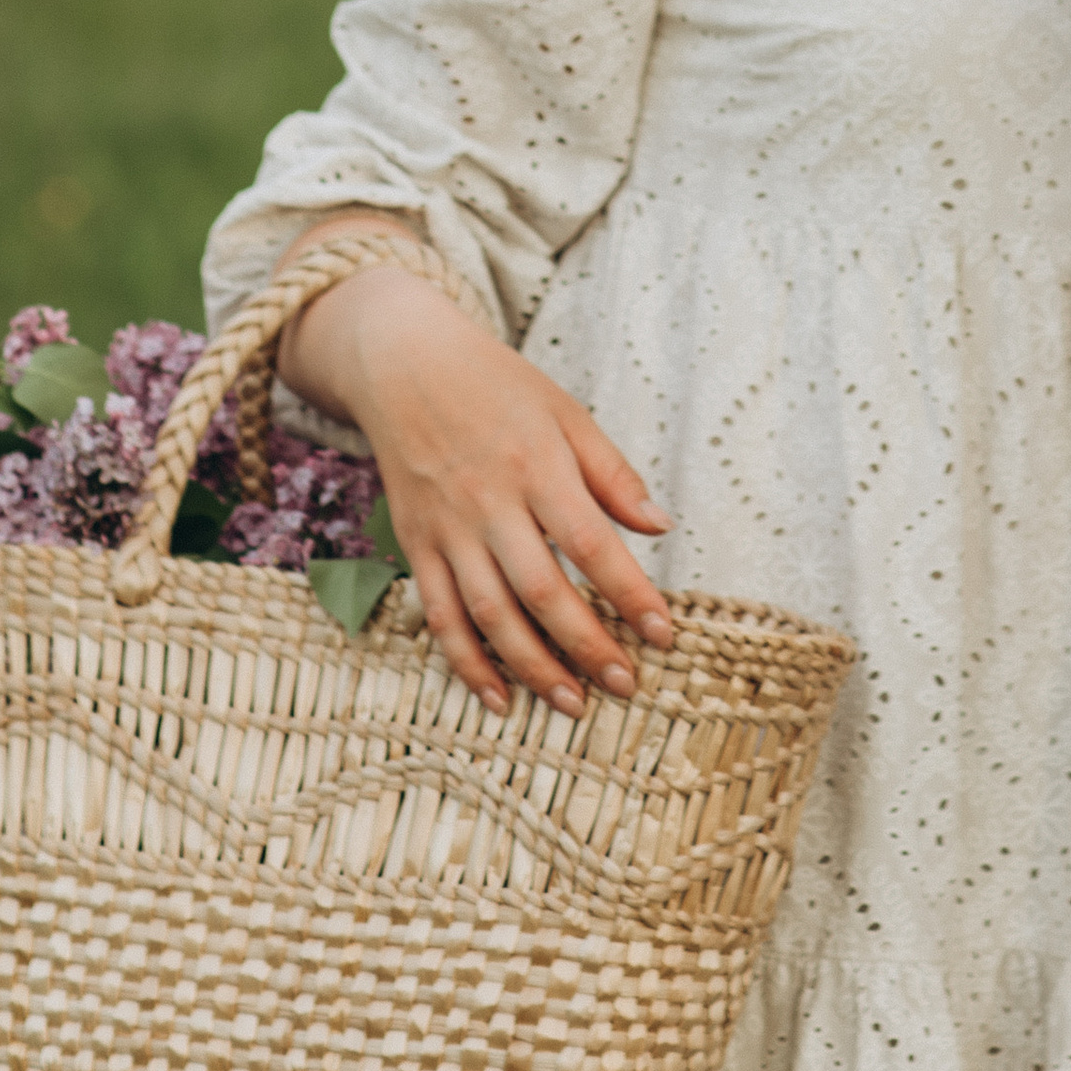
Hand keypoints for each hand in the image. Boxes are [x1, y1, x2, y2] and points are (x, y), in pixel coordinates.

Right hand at [279, 252, 674, 718]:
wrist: (407, 365)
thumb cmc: (498, 388)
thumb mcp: (567, 413)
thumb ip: (612, 474)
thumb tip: (659, 527)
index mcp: (539, 465)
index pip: (592, 543)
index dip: (630, 594)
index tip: (664, 634)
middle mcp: (491, 502)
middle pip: (542, 590)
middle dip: (588, 645)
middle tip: (626, 685)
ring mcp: (448, 528)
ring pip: (491, 614)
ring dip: (533, 668)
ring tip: (573, 704)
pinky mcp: (415, 545)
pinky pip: (441, 615)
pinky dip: (467, 663)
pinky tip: (498, 697)